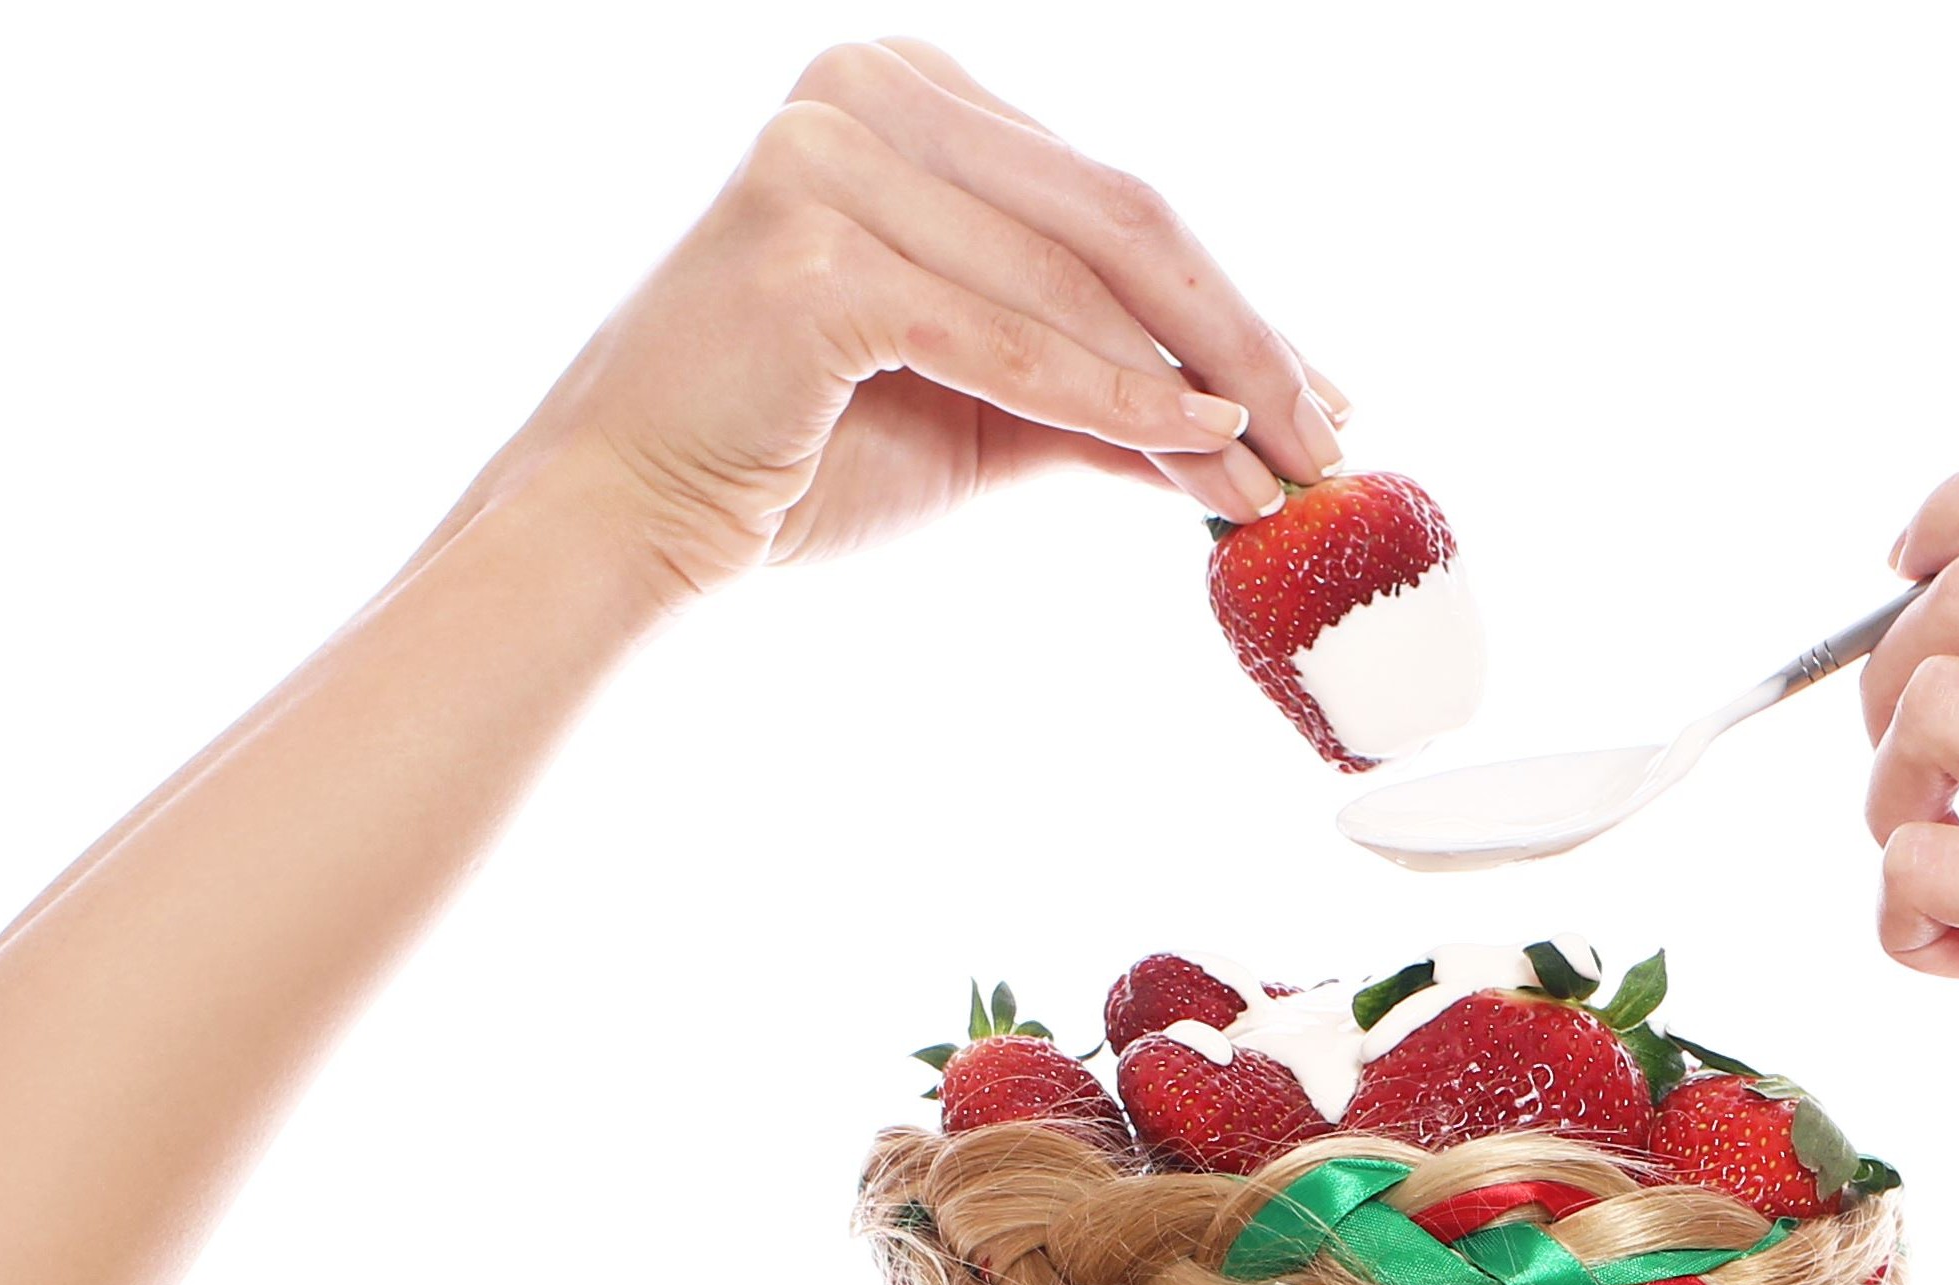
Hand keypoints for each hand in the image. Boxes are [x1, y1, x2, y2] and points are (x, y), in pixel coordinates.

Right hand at [481, 39, 1348, 600]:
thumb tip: (1250, 421)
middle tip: (1328, 439)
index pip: (1111, 196)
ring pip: (1073, 284)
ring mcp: (827, 158)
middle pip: (1115, 219)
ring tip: (1271, 477)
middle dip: (1240, 339)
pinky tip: (1195, 453)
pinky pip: (1003, 339)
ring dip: (1193, 392)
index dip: (1235, 299)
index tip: (1323, 391)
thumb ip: (1104, 389)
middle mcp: (867, 89)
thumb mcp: (984, 406)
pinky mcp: (807, 256)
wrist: (631, 520)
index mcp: (909, 91)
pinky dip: (1111, 403)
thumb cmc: (794, 458)